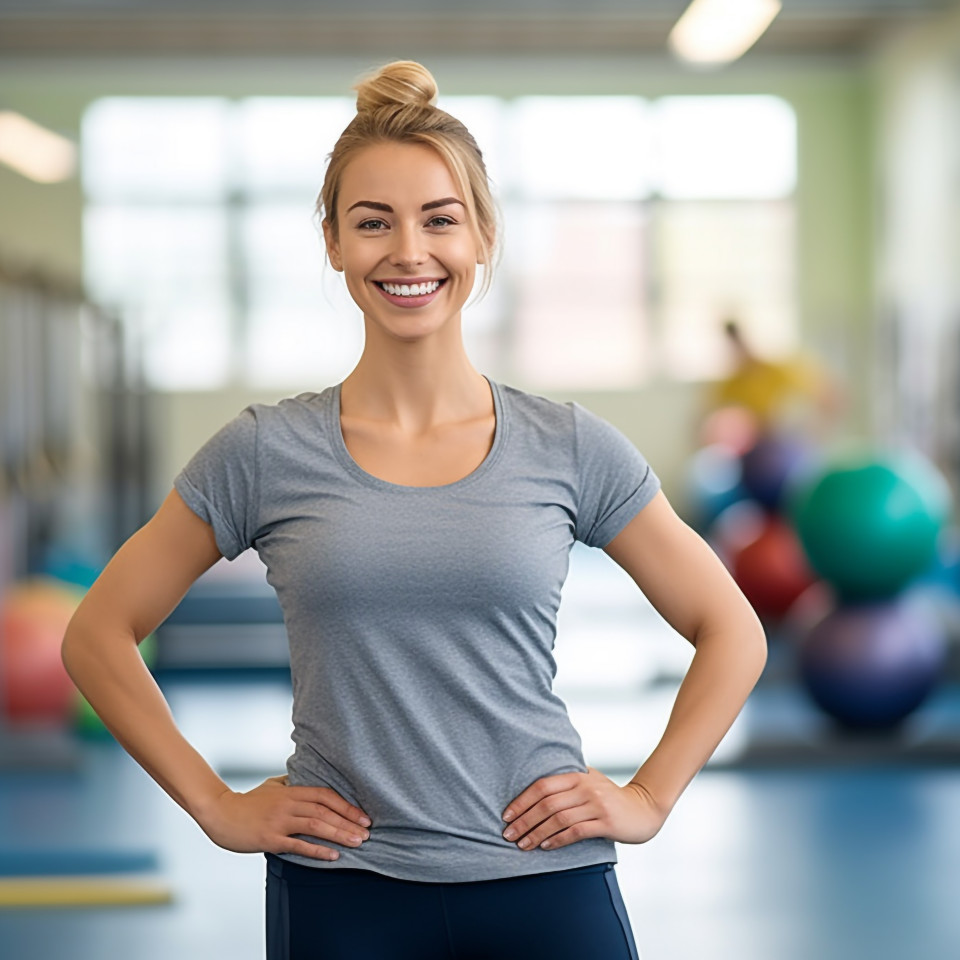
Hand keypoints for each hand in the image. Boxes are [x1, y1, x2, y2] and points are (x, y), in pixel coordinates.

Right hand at [197, 774, 372, 860]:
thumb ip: (290, 784)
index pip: (325, 795)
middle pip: (325, 811)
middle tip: (368, 832)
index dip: (346, 805)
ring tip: (358, 843)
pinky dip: (318, 850)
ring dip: (339, 834)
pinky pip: (298, 845)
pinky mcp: (269, 838)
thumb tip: (306, 782)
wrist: (219, 813)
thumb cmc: (247, 802)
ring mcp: (279, 821)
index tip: (363, 816)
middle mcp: (288, 804)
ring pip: (316, 826)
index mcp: (291, 791)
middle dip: (349, 822)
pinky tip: (333, 856)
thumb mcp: (272, 786)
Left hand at [500, 766, 666, 851]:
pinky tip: (545, 846)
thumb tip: (533, 789)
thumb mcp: (590, 780)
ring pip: (558, 819)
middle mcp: (585, 787)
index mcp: (577, 775)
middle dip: (524, 820)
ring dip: (536, 833)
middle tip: (508, 834)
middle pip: (547, 803)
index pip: (542, 786)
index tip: (506, 815)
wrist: (643, 809)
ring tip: (522, 844)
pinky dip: (557, 840)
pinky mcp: (606, 822)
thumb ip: (567, 781)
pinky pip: (575, 832)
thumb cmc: (609, 796)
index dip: (522, 800)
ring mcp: (596, 804)